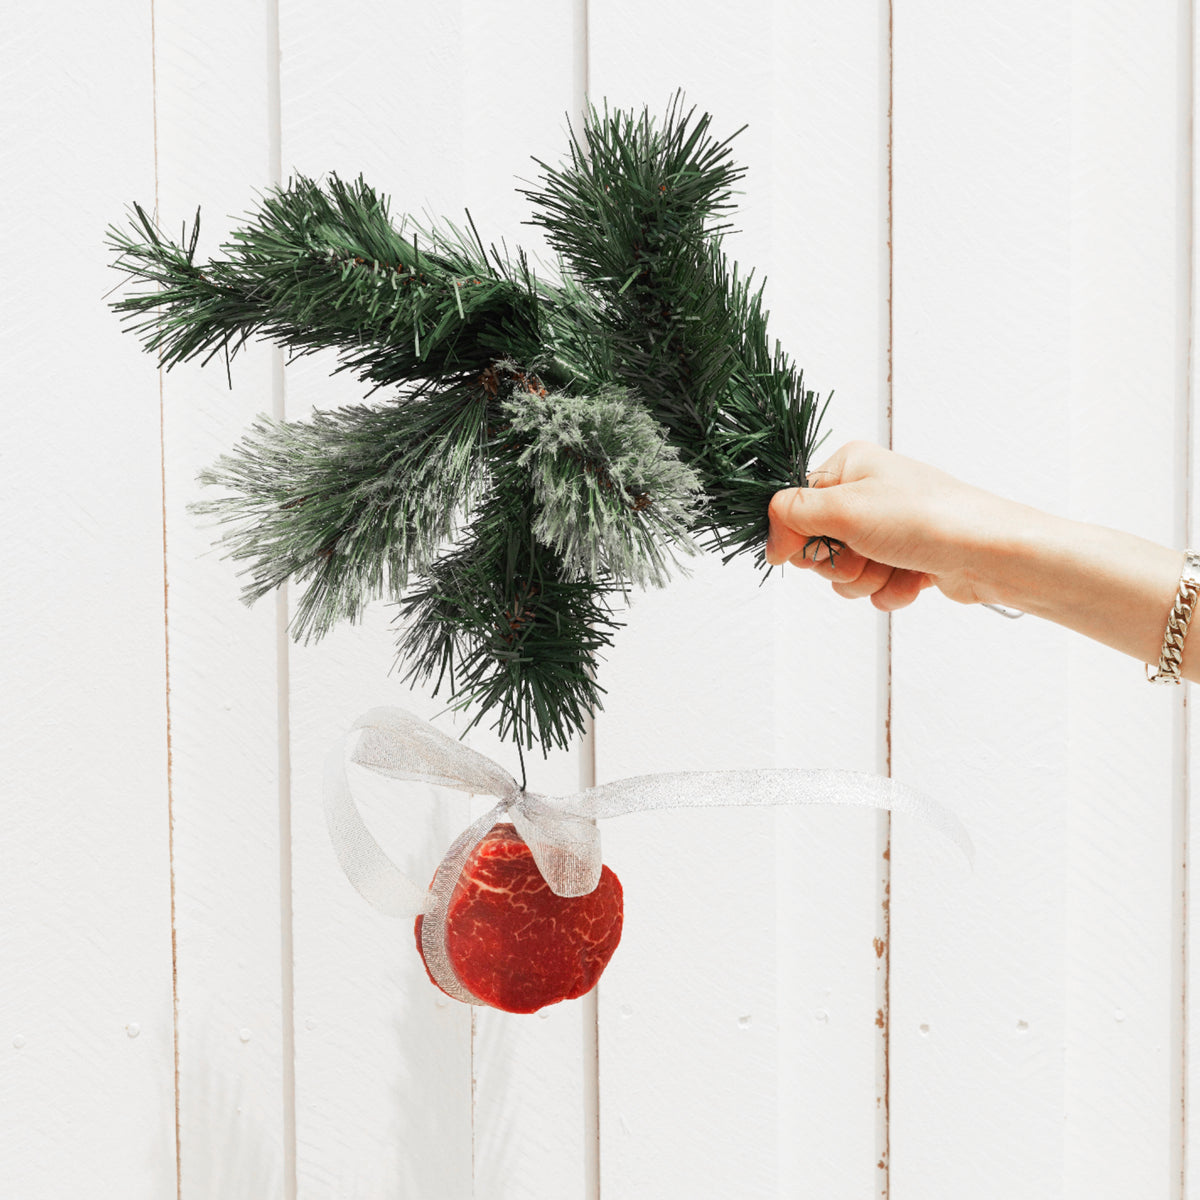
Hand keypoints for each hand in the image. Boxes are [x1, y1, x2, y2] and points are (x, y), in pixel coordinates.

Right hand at [765, 441, 1028, 610]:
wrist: (988, 552)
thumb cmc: (924, 518)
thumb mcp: (844, 508)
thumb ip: (793, 514)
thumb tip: (769, 535)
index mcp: (851, 467)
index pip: (795, 506)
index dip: (797, 536)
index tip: (806, 552)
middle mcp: (868, 494)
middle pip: (819, 544)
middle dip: (839, 562)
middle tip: (864, 554)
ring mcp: (889, 528)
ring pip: (846, 571)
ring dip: (865, 579)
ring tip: (894, 565)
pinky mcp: (907, 558)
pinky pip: (875, 586)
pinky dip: (890, 589)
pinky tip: (913, 577)